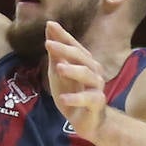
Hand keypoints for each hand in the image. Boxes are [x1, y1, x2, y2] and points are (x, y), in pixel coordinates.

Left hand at [45, 21, 107, 140]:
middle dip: (65, 50)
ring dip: (73, 71)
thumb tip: (49, 28)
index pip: (73, 45)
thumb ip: (55, 54)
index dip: (62, 35)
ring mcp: (97, 87)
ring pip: (87, 75)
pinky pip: (88, 99)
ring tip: (59, 68)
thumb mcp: (59, 74)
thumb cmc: (73, 93)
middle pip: (81, 57)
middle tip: (49, 44)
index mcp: (84, 62)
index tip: (50, 24)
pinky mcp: (97, 103)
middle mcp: (93, 71)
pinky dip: (76, 98)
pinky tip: (64, 98)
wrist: (87, 121)